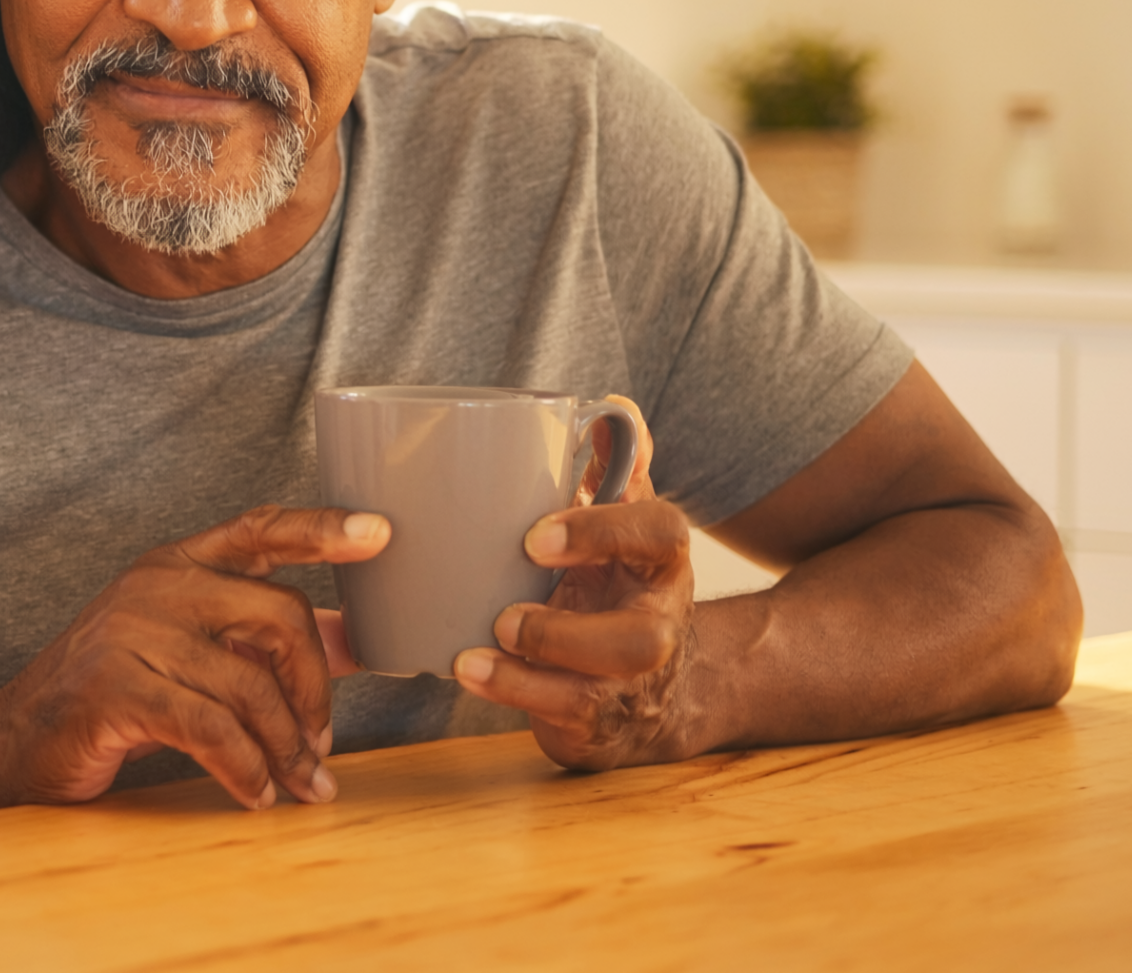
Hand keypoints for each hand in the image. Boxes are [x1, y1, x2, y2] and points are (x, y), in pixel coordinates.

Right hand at [0, 506, 388, 820]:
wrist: (16, 746)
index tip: (380, 535)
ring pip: (248, 685)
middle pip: (276, 614)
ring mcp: (130, 632)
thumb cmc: (115, 697)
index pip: (259, 528)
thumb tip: (352, 639)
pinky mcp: (115, 687)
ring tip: (301, 786)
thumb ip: (261, 642)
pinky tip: (255, 796)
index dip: (321, 529)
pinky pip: (210, 729)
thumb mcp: (188, 654)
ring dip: (286, 748)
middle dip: (316, 689)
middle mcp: (155, 585)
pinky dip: (245, 770)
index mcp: (176, 565)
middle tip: (322, 745)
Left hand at [452, 396, 700, 769]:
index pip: (659, 534)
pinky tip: (471, 671)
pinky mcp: (599, 724)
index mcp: (661, 561)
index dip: (600, 531)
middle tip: (504, 614)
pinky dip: (513, 696)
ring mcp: (631, 685)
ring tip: (474, 654)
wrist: (654, 683)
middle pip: (641, 639)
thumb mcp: (618, 521)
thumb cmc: (615, 581)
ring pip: (598, 690)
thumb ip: (612, 468)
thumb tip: (610, 407)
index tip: (533, 535)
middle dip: (567, 632)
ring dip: (529, 672)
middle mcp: (657, 627)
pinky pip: (563, 719)